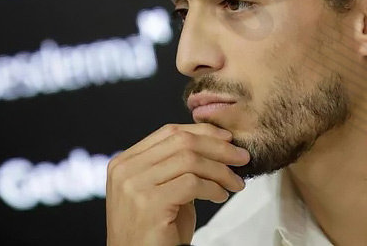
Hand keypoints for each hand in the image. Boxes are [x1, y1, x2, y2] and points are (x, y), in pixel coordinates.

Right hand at [105, 123, 250, 245]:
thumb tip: (212, 143)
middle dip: (218, 147)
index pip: (168, 132)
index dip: (202, 132)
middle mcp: (125, 170)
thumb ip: (175, 166)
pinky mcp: (149, 204)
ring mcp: (134, 186)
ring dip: (220, 170)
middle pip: (180, 141)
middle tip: (241, 157)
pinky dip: (213, 187)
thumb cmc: (154, 233)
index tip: (227, 139)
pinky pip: (191, 183)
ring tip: (235, 182)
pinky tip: (220, 195)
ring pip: (189, 160)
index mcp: (125, 162)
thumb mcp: (162, 191)